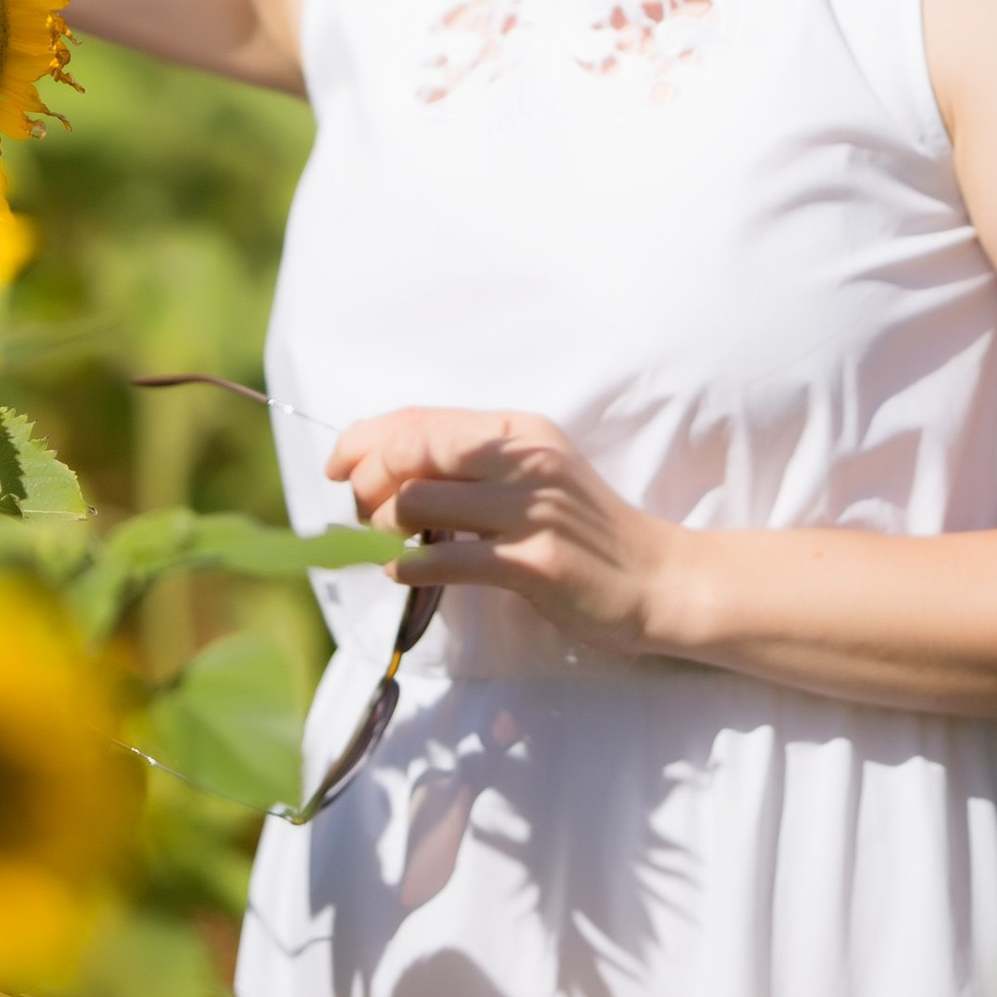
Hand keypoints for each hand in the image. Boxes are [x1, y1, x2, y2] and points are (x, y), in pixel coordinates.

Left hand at [326, 407, 686, 656]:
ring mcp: (529, 511)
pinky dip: (408, 568)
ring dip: (383, 527)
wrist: (658, 577)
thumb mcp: (537, 474)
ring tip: (387, 543)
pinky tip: (403, 573)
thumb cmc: (588, 528)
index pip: (421, 420)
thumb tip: (393, 466)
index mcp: (520, 431)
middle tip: (360, 510)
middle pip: (411, 450)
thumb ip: (475, 464)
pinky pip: (446, 560)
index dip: (365, 438)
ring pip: (419, 503)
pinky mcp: (532, 563)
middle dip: (366, 480)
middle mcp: (523, 461)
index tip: (338, 464)